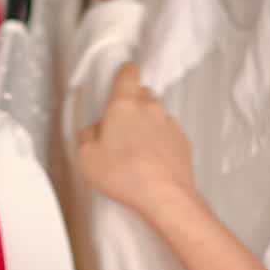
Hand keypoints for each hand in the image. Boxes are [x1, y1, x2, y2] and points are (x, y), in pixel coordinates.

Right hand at [75, 62, 201, 223]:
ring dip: (146, 124)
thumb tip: (95, 130)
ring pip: (155, 114)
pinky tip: (151, 162)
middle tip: (118, 126)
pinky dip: (160, 141)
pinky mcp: (183, 141)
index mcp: (124, 105)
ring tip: (135, 150)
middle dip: (131, 104)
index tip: (118, 81)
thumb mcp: (86, 158)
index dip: (123, 74)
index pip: (127, 73)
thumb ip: (87, 136)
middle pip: (141, 93)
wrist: (165, 196)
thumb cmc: (123, 175)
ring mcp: (170, 123)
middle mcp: (150, 107)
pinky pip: (168, 133)